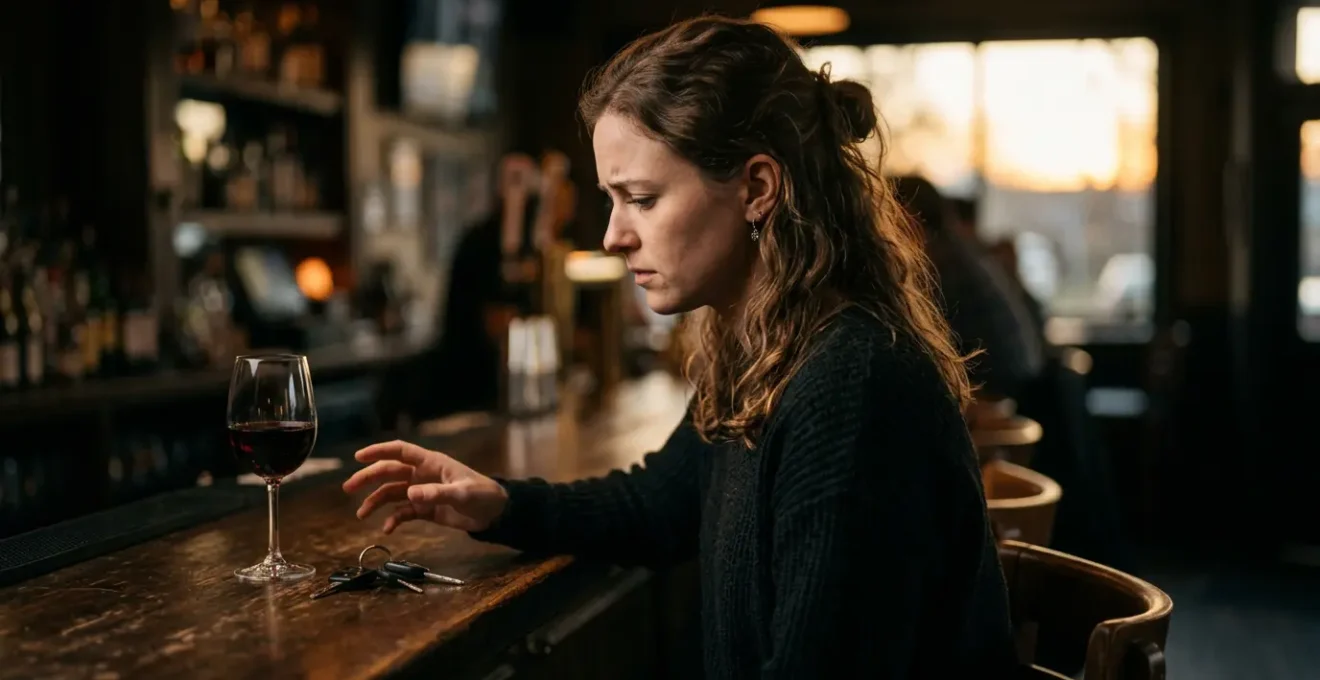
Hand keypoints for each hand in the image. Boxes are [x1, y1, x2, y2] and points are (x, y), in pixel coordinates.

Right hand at [343, 441, 508, 533]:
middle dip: (368, 478)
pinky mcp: (425, 508)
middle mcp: (422, 475)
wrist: (495, 513)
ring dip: (376, 502)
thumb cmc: (483, 494)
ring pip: (392, 493)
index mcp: (431, 463)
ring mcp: (422, 492)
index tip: (359, 457)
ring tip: (361, 514)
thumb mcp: (461, 493)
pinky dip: (393, 519)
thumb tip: (410, 493)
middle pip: (389, 472)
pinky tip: (386, 529)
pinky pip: (403, 512)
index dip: (379, 451)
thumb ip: (436, 493)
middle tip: (348, 488)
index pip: (401, 452)